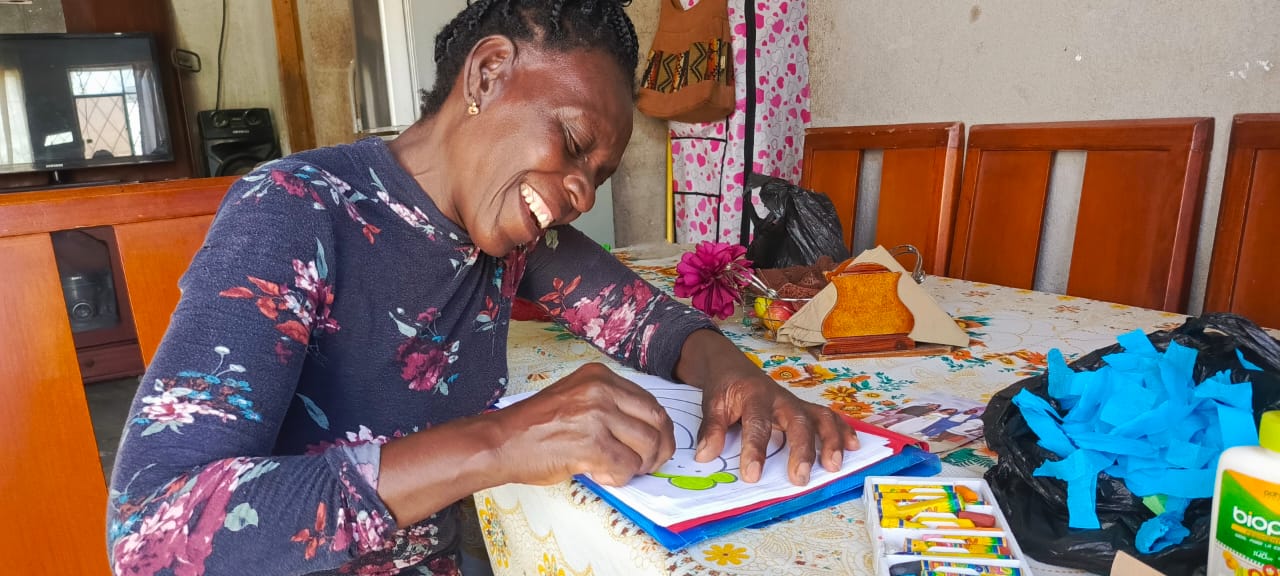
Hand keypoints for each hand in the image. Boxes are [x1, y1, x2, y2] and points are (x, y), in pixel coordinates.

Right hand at [493, 363, 675, 486]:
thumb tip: (643, 431)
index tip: (656, 444)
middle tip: (651, 464)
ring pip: (647, 445)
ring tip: (620, 471)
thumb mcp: (576, 398)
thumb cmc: (534, 425)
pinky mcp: (592, 444)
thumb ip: (609, 406)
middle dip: (660, 447)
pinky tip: (602, 476)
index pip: (649, 401)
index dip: (659, 428)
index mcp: (599, 376)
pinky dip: (620, 478)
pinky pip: (627, 466)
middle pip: (656, 420)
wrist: (501, 441)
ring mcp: (597, 416)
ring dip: (640, 466)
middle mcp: (601, 390)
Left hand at [675, 330, 858, 485]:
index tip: (752, 475)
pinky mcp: (803, 408)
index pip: (757, 424)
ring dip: (830, 441)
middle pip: (797, 421)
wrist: (732, 365)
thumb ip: (712, 429)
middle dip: (801, 450)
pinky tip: (854, 447)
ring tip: (833, 466)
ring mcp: (795, 403)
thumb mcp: (712, 404)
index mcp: (754, 396)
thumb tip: (705, 456)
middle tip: (799, 478)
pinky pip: (828, 416)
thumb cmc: (724, 388)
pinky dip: (843, 430)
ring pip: (819, 417)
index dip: (755, 450)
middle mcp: (779, 398)